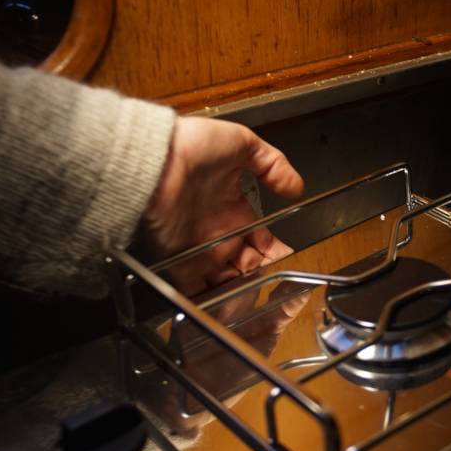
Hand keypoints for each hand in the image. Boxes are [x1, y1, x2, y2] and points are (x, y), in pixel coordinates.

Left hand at [141, 117, 304, 294]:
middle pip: (246, 266)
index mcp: (234, 210)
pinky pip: (196, 291)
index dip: (275, 252)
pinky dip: (210, 303)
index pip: (261, 240)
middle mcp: (219, 233)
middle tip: (273, 281)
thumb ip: (273, 164)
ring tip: (256, 295)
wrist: (153, 160)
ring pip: (226, 281)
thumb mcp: (242, 144)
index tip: (287, 259)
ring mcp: (200, 250)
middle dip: (261, 276)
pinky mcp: (181, 264)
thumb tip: (297, 186)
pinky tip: (228, 307)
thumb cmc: (192, 146)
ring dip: (240, 291)